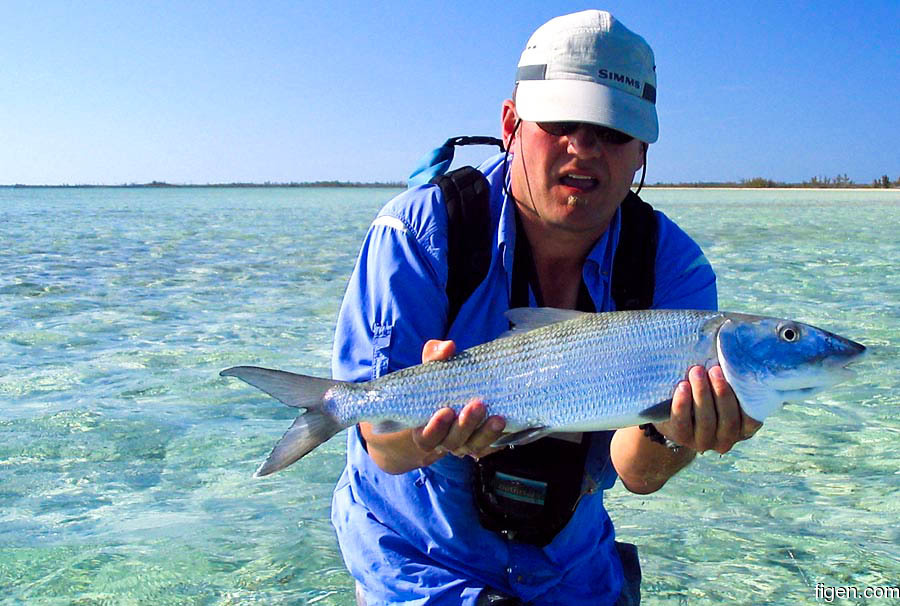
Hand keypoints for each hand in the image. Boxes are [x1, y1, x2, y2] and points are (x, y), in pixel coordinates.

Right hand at [410, 340, 505, 459]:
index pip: (426, 437)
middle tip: (478, 405)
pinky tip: (507, 423)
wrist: (456, 398)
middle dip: (466, 425)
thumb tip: (448, 347)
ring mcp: (465, 444)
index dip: (435, 428)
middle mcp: (445, 441)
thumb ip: (435, 357)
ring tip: (498, 418)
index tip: (445, 411)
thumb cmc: (439, 386)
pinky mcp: (484, 443)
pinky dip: (499, 436)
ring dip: (486, 433)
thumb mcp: (433, 370)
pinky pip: (492, 445)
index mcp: (426, 429)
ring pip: (475, 445)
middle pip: (453, 441)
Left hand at [654, 365, 761, 454]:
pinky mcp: (681, 438)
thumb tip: (737, 349)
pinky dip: (682, 403)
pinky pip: (682, 422)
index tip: (737, 375)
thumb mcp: (721, 390)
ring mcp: (704, 442)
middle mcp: (726, 440)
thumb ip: (732, 380)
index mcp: (743, 428)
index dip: (744, 400)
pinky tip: (682, 386)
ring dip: (702, 394)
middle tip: (713, 369)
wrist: (672, 414)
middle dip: (721, 392)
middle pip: (728, 420)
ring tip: (697, 371)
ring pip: (706, 421)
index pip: (751, 419)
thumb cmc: (706, 394)